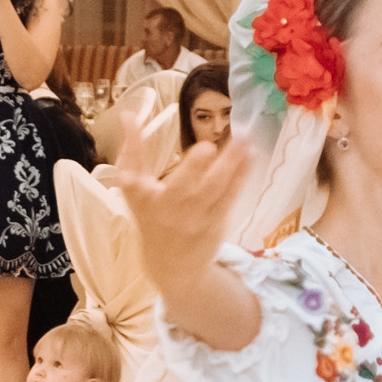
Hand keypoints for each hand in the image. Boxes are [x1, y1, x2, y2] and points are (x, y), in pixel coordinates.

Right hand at [119, 133, 249, 304]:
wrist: (172, 265)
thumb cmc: (152, 216)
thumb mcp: (134, 189)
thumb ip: (133, 153)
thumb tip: (130, 115)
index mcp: (142, 197)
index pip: (132, 173)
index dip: (133, 149)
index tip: (134, 120)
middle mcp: (167, 209)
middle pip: (181, 188)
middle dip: (193, 168)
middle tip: (207, 146)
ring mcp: (194, 218)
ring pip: (214, 189)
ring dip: (230, 164)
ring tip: (244, 139)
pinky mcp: (216, 222)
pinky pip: (230, 196)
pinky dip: (241, 176)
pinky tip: (250, 156)